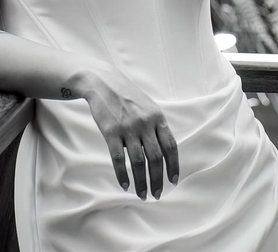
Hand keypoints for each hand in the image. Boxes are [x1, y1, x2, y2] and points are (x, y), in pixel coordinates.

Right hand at [81, 68, 178, 198]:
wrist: (104, 83)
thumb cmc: (128, 97)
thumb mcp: (149, 107)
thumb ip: (157, 127)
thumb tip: (166, 151)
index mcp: (158, 118)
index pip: (171, 146)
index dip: (173, 166)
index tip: (173, 181)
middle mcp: (146, 124)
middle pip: (156, 158)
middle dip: (158, 179)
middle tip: (157, 195)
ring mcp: (128, 128)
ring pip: (138, 162)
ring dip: (141, 181)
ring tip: (142, 195)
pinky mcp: (111, 132)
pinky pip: (118, 159)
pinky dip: (122, 175)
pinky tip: (125, 185)